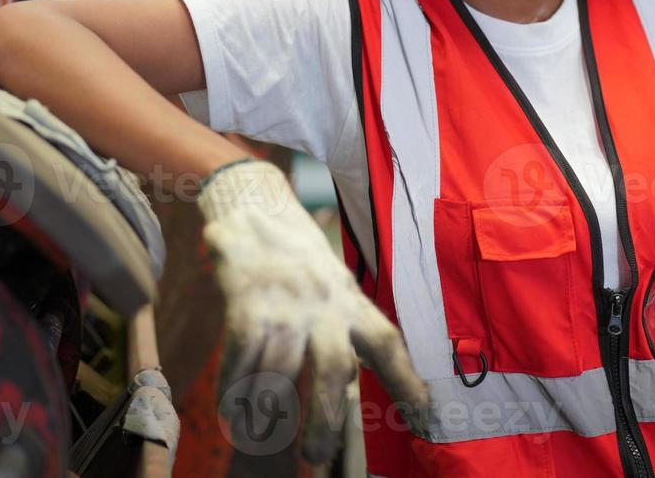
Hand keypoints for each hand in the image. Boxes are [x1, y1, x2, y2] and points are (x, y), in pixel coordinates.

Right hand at [198, 158, 428, 461]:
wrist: (255, 201)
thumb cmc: (297, 256)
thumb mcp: (332, 284)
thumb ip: (343, 327)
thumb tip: (347, 385)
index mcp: (351, 300)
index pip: (387, 343)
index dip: (408, 380)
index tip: (424, 417)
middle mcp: (325, 301)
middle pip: (334, 367)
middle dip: (324, 419)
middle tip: (315, 460)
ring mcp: (286, 299)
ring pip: (279, 369)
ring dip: (266, 411)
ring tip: (258, 438)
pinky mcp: (247, 296)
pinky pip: (242, 353)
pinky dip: (233, 387)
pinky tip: (230, 409)